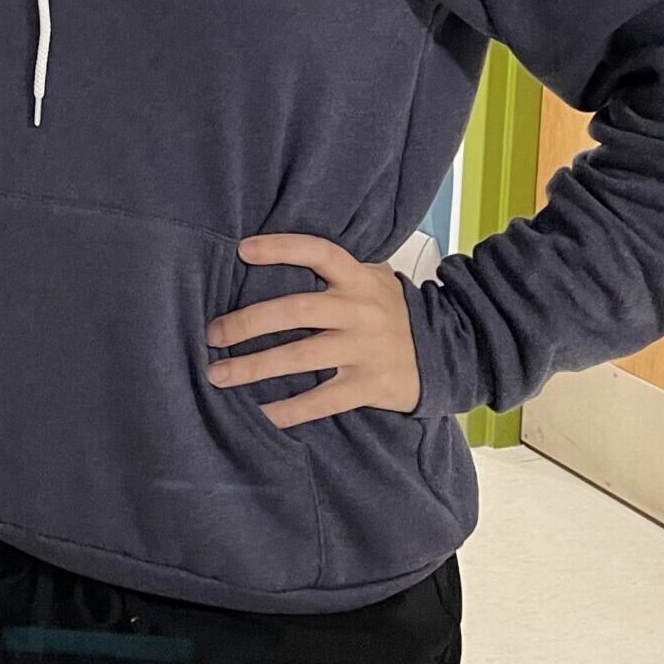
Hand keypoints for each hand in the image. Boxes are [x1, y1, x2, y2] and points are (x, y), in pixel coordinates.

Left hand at [206, 234, 420, 428]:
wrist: (451, 353)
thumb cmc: (391, 314)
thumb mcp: (373, 282)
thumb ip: (335, 274)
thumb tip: (270, 265)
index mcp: (359, 279)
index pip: (319, 252)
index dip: (281, 248)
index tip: (242, 250)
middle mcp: (361, 310)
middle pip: (296, 309)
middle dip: (248, 322)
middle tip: (212, 335)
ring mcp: (366, 349)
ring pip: (301, 356)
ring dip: (254, 366)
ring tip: (218, 375)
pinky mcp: (370, 385)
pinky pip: (321, 400)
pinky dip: (287, 410)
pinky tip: (259, 415)